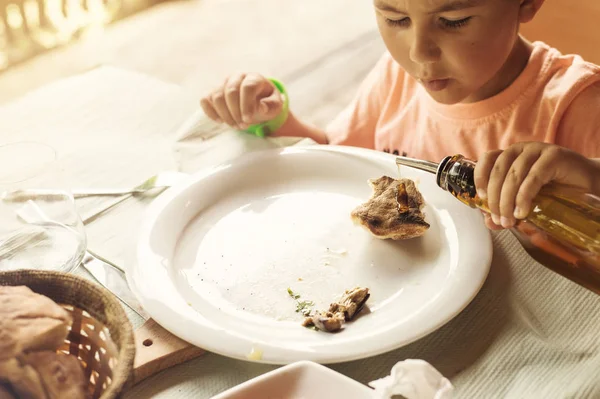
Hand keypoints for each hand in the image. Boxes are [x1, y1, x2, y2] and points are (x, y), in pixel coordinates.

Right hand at [200, 73, 282, 129]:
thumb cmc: (266, 103)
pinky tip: (220, 121)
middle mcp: (237, 77)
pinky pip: (205, 100)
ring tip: (235, 126)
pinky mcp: (213, 92)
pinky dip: (211, 112)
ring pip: (217, 97)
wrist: (256, 102)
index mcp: (254, 78)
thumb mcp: (275, 105)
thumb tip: (261, 108)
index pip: (247, 87)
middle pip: (230, 91)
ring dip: (225, 115)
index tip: (248, 120)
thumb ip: (271, 106)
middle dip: (236, 112)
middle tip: (243, 126)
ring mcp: (223, 83)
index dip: (246, 105)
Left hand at [474, 142, 598, 229]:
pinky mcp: (553, 156)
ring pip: (513, 175)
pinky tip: (522, 211)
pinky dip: (524, 196)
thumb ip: (506, 209)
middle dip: (495, 198)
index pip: (488, 159)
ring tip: (509, 220)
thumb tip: (489, 222)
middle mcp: (521, 150)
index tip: (480, 197)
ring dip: (507, 200)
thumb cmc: (555, 192)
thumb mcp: (526, 200)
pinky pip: (533, 177)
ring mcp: (537, 150)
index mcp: (510, 156)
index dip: (480, 176)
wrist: (589, 185)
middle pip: (499, 171)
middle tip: (498, 219)